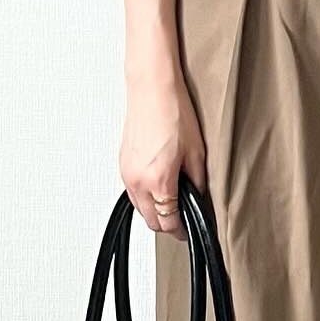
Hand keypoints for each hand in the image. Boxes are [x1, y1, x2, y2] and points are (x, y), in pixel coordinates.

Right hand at [118, 54, 207, 239]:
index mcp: (158, 181)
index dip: (181, 230)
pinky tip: (159, 184)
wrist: (152, 89)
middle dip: (167, 222)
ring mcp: (126, 173)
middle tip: (183, 216)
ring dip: (154, 209)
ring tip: (172, 198)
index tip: (188, 230)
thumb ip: (196, 183)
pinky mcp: (122, 164)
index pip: (168, 221)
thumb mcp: (197, 154)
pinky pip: (133, 191)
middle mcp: (137, 180)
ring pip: (139, 208)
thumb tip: (196, 199)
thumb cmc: (173, 113)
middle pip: (151, 220)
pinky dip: (145, 195)